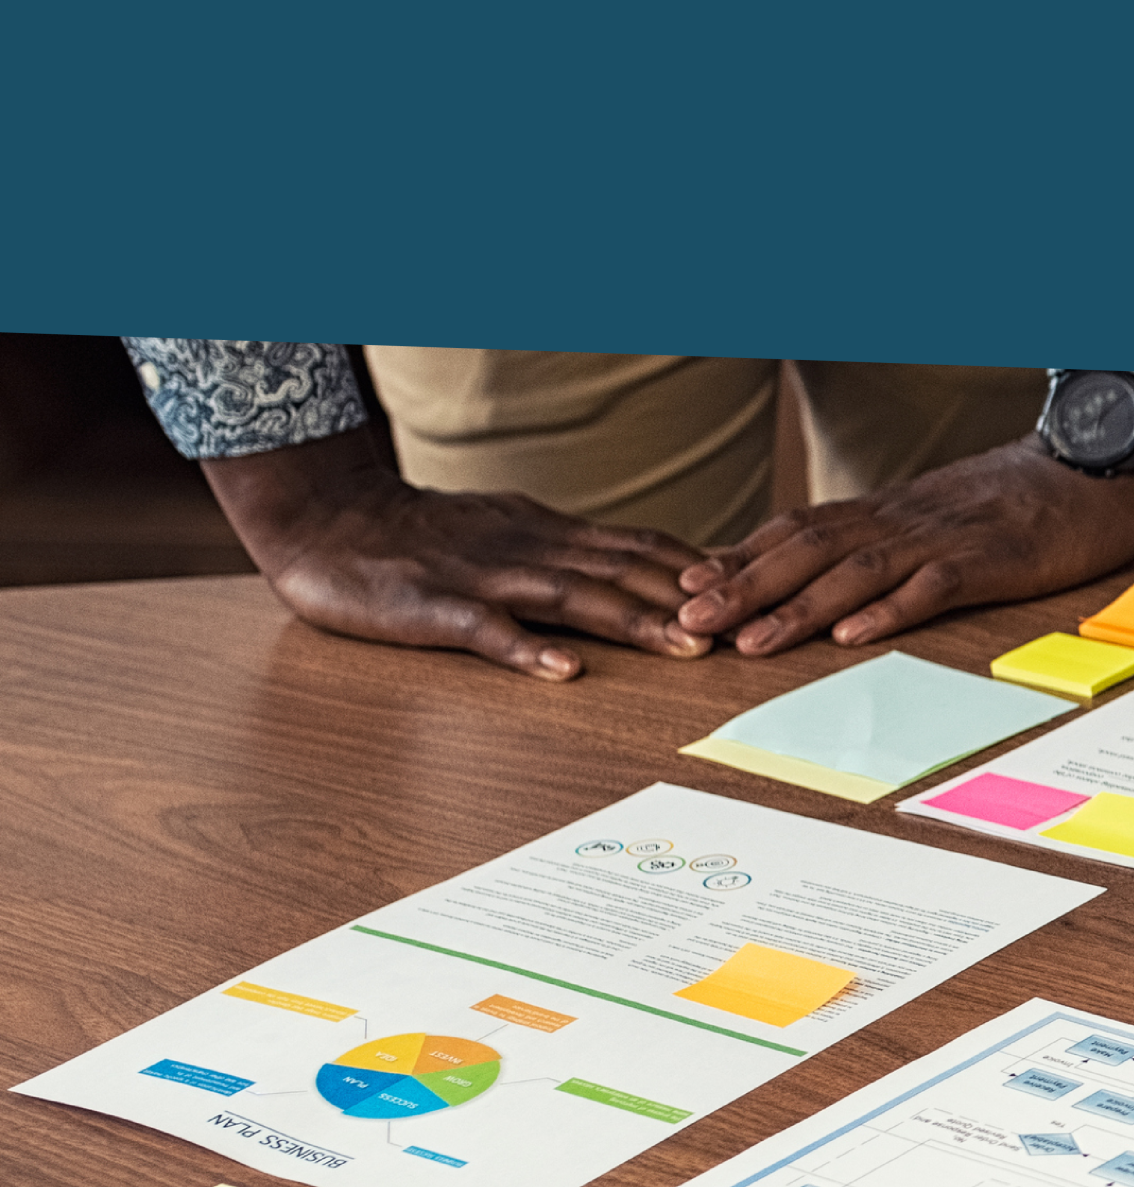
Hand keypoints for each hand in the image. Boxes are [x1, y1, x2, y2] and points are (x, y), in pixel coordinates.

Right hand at [205, 433, 710, 679]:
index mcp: (547, 534)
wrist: (323, 515)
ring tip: (688, 647)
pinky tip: (563, 671)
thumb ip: (567, 550)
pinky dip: (525, 649)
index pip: (640, 546)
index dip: (700, 569)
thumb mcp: (506, 529)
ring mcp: (480, 577)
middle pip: (623, 571)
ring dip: (633, 622)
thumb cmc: (418, 533)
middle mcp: (527, 549)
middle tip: (753, 626)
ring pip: (571, 597)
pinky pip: (484, 630)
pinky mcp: (430, 608)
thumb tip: (638, 564)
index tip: (758, 592)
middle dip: (689, 600)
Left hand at [675, 439, 1133, 654]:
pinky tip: (851, 635)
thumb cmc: (1025, 497)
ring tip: (748, 641)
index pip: (798, 530)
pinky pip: (932, 585)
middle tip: (686, 621)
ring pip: (855, 571)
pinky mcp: (991, 558)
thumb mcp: (944, 513)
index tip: (685, 588)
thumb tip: (835, 573)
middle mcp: (904, 520)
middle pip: (808, 550)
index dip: (740, 559)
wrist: (1098, 463)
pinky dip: (888, 610)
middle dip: (743, 587)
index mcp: (890, 511)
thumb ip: (892, 537)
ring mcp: (945, 537)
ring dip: (796, 607)